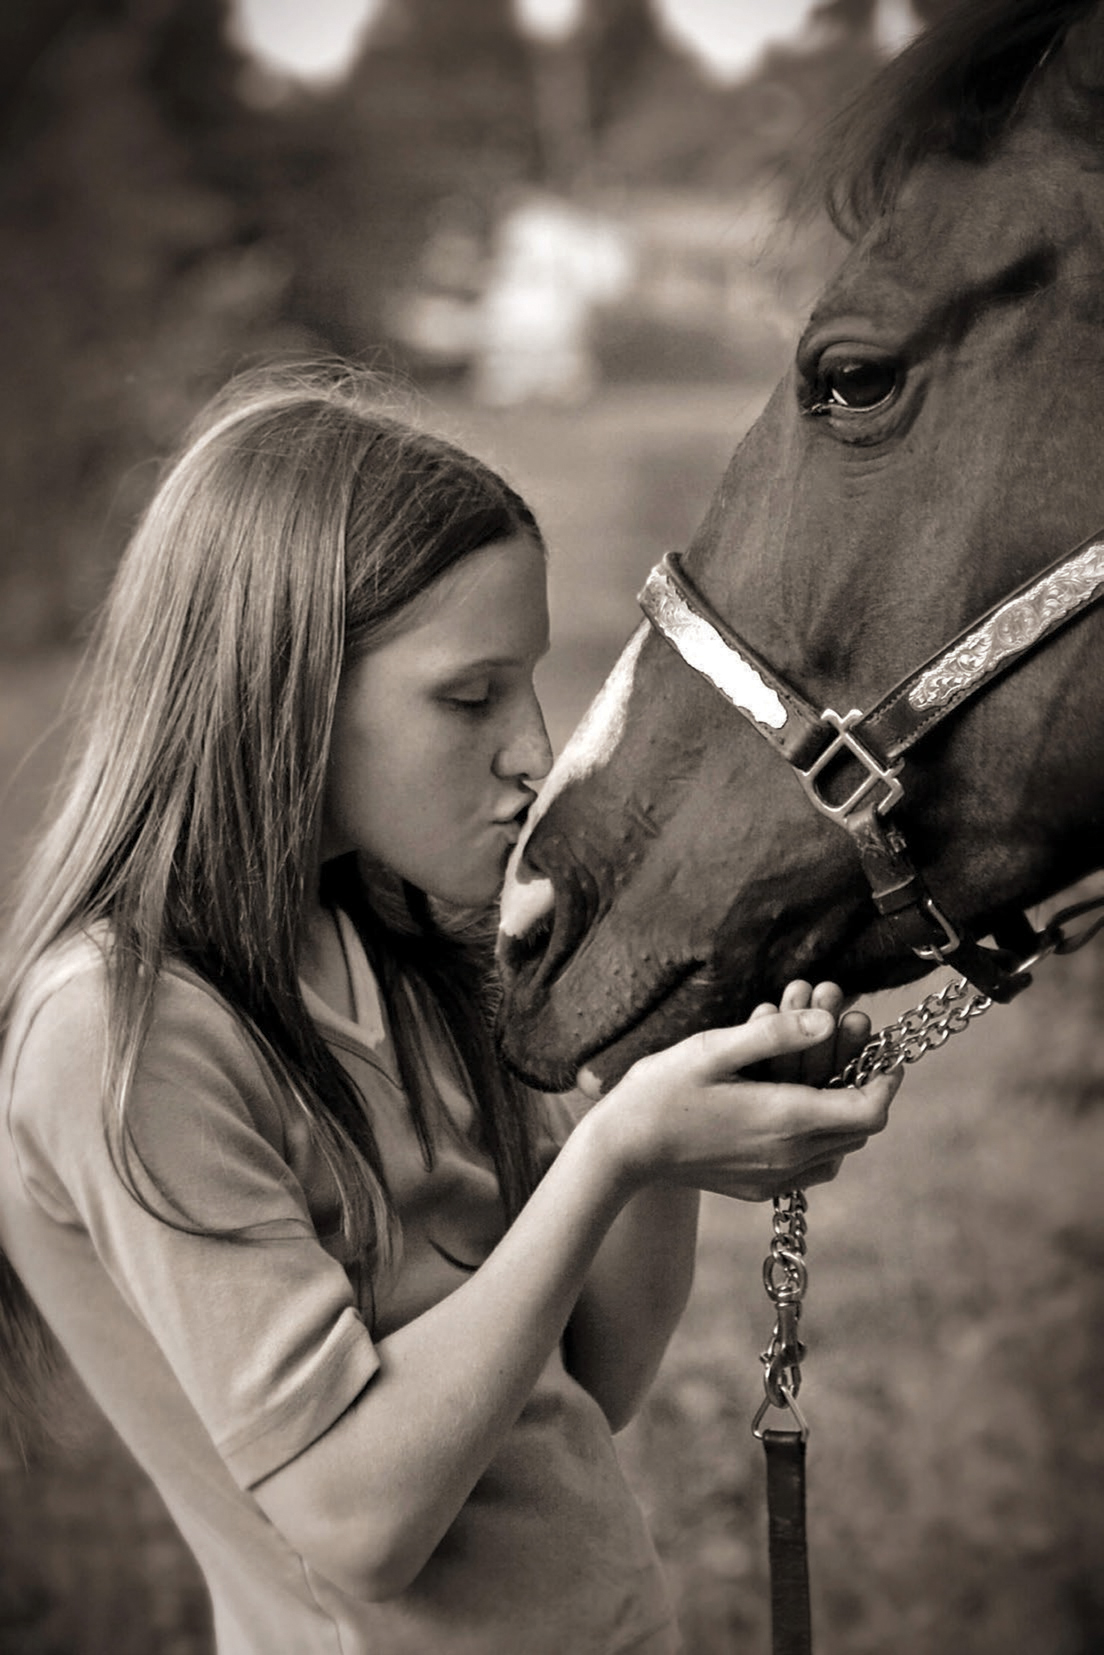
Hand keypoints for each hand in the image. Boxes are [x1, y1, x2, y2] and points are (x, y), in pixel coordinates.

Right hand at [585, 996, 898, 1203]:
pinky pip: (813, 1166)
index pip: (870, 1110)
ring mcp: (775, 1178)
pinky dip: (820, 1135)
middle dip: (860, 1081)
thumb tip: (828, 1021)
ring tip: (819, 1067)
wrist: (623, 1149)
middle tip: (847, 1040)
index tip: (884, 1051)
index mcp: (785, 1119)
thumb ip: (775, 1034)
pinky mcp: (760, 1188)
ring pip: (839, 1148)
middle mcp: (789, 1156)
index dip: (886, 1080)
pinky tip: (795, 1104)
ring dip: (840, 1108)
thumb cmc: (662, 1090)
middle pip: (860, 1128)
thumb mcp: (713, 1048)